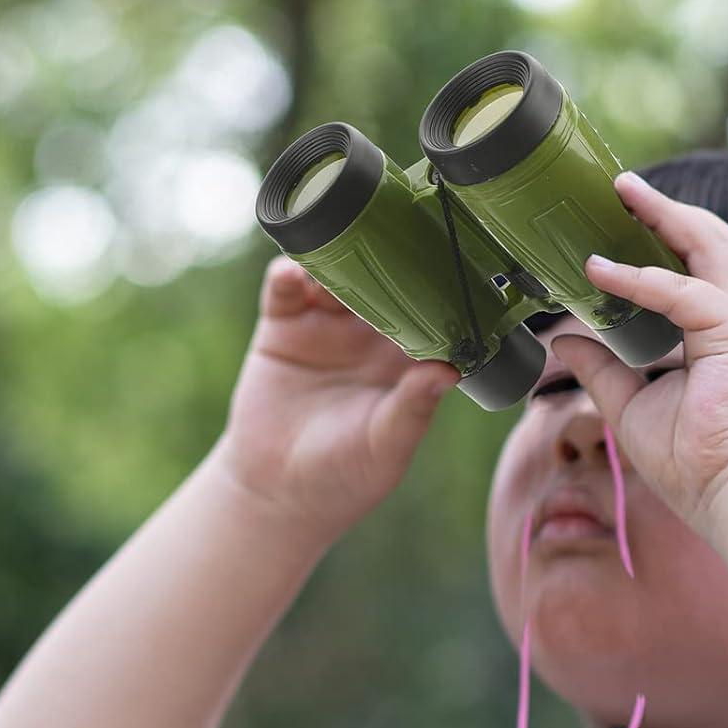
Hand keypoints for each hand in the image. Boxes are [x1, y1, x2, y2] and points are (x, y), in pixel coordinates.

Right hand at [214, 256, 461, 542]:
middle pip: (383, 283)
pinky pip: (287, 290)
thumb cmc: (347, 475)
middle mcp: (370, 336)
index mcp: (407, 360)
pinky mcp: (284, 326)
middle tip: (393, 236)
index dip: (436, 290)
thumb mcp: (387, 445)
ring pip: (336, 276)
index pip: (428, 313)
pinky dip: (289, 275)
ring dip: (338, 258)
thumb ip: (415, 407)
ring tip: (340, 247)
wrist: (278, 491)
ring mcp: (327, 326)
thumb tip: (449, 370)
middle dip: (388, 260)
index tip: (444, 264)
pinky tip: (295, 272)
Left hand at [549, 171, 727, 541]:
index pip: (697, 272)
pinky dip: (639, 279)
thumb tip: (562, 341)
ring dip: (665, 215)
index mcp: (723, 337)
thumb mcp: (633, 408)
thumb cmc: (699, 466)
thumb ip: (602, 370)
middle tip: (622, 187)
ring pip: (710, 244)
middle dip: (668, 211)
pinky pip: (680, 292)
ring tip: (623, 192)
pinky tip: (599, 270)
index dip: (663, 240)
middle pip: (711, 243)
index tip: (622, 221)